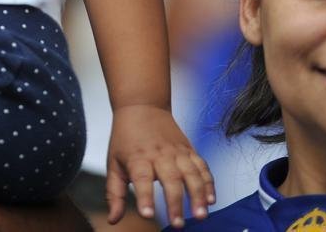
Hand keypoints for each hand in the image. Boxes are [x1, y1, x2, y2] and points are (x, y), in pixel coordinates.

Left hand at [106, 104, 214, 228]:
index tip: (147, 215)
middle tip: (178, 225)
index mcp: (138, 158)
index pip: (142, 178)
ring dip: (198, 195)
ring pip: (192, 173)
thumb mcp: (114, 163)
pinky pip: (202, 166)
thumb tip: (113, 221)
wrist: (142, 105)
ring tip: (201, 216)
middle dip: (176, 203)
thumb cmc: (125, 139)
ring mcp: (177, 151)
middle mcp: (159, 154)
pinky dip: (208, 183)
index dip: (145, 196)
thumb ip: (114, 193)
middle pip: (171, 179)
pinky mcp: (189, 149)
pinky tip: (211, 200)